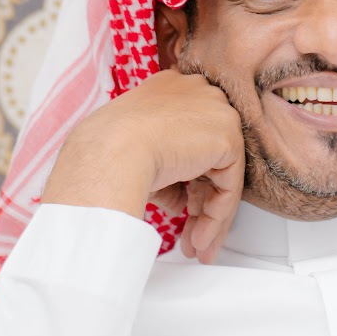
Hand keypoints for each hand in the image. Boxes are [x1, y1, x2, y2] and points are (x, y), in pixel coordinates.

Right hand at [42, 70, 246, 262]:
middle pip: (210, 156)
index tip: (182, 206)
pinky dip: (216, 215)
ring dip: (208, 216)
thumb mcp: (138, 155)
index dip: (188, 177)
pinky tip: (199, 238)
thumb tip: (181, 201)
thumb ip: (168, 172)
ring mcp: (217, 111)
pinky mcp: (228, 136)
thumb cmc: (108, 152)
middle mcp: (199, 92)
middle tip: (191, 234)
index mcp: (173, 89)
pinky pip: (229, 185)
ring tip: (195, 246)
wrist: (110, 153)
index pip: (191, 135)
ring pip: (221, 174)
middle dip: (201, 200)